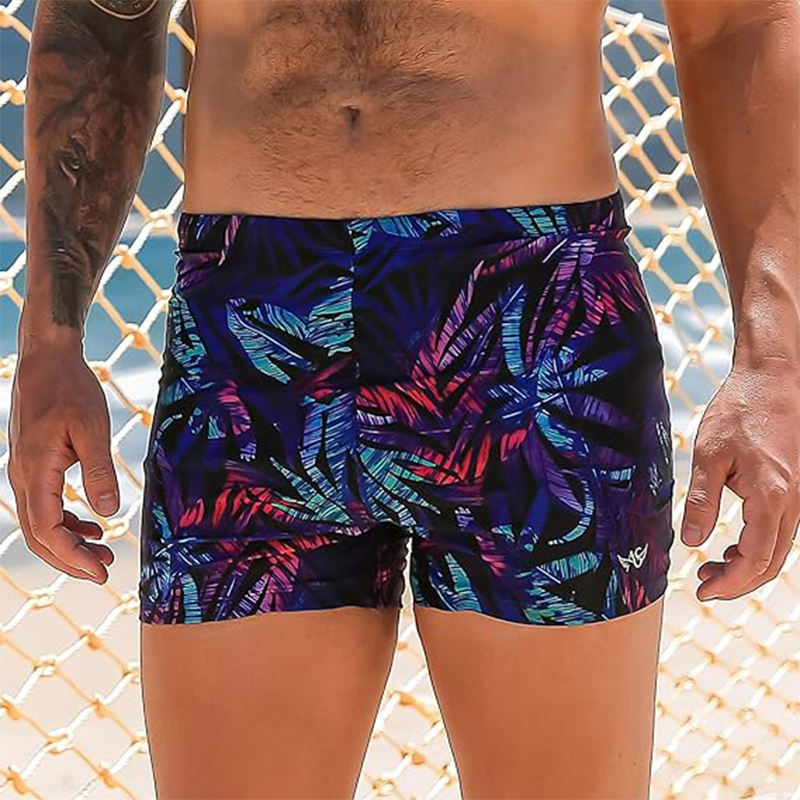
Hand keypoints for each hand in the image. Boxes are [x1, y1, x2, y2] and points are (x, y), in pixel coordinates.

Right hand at [8, 341, 117, 582]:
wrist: (47, 360)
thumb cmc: (71, 389)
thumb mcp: (92, 429)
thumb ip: (99, 471)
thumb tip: (109, 512)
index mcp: (35, 471)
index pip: (47, 530)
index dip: (72, 556)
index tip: (100, 571)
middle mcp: (23, 476)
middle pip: (39, 535)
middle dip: (70, 558)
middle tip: (104, 570)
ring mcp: (25, 471)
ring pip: (40, 522)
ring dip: (70, 541)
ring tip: (104, 550)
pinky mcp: (34, 465)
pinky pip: (44, 505)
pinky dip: (66, 521)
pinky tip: (92, 525)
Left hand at [680, 361, 799, 600]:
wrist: (774, 379)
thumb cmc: (740, 412)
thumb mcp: (709, 455)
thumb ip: (701, 501)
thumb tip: (691, 541)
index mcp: (772, 496)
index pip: (755, 559)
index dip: (729, 582)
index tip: (702, 590)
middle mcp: (794, 502)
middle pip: (772, 562)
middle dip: (737, 581)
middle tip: (703, 584)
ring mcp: (799, 497)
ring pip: (780, 549)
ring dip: (747, 565)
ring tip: (711, 566)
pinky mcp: (796, 489)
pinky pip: (783, 531)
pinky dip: (759, 546)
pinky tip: (733, 545)